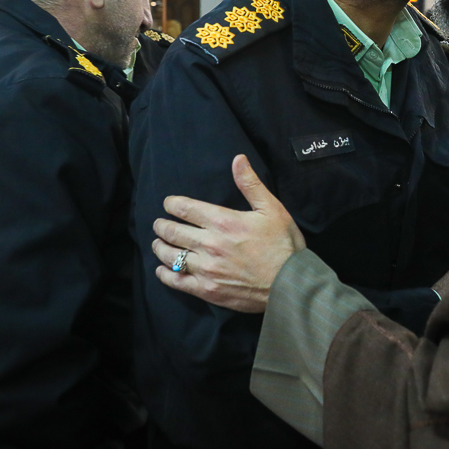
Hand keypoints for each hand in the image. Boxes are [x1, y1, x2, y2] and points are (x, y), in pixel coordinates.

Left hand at [151, 154, 305, 312]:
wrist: (290, 284)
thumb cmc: (283, 245)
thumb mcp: (272, 209)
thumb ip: (250, 184)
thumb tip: (238, 159)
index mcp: (223, 222)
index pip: (185, 208)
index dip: (171, 204)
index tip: (168, 204)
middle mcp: (210, 244)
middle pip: (172, 231)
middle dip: (161, 225)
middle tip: (158, 224)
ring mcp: (206, 269)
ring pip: (170, 256)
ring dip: (160, 247)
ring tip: (158, 243)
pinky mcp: (207, 289)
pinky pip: (177, 281)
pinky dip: (165, 274)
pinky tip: (162, 270)